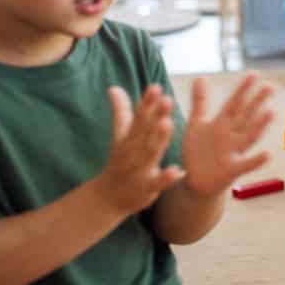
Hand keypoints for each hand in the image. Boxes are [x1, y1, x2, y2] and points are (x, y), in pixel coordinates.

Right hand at [95, 85, 183, 214]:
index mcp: (129, 138)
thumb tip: (114, 87)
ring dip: (159, 139)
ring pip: (150, 153)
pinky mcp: (146, 188)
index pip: (139, 117)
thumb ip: (121, 113)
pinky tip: (177, 170)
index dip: (147, 103)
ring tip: (167, 123)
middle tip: (167, 99)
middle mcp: (133, 151)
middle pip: (145, 131)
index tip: (155, 86)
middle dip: (156, 115)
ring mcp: (139, 170)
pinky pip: (157, 182)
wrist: (107, 198)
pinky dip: (166, 177)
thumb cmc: (119, 162)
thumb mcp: (119, 137)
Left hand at [181, 74, 274, 196]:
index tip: (254, 74)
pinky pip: (245, 165)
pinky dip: (256, 160)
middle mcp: (230, 136)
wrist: (195, 181)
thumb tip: (200, 77)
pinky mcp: (231, 170)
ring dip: (259, 125)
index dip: (243, 89)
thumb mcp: (197, 124)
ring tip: (271, 112)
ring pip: (248, 136)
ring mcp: (233, 152)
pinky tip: (268, 154)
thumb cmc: (198, 151)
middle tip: (271, 86)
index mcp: (221, 124)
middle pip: (245, 116)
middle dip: (257, 101)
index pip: (234, 103)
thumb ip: (200, 101)